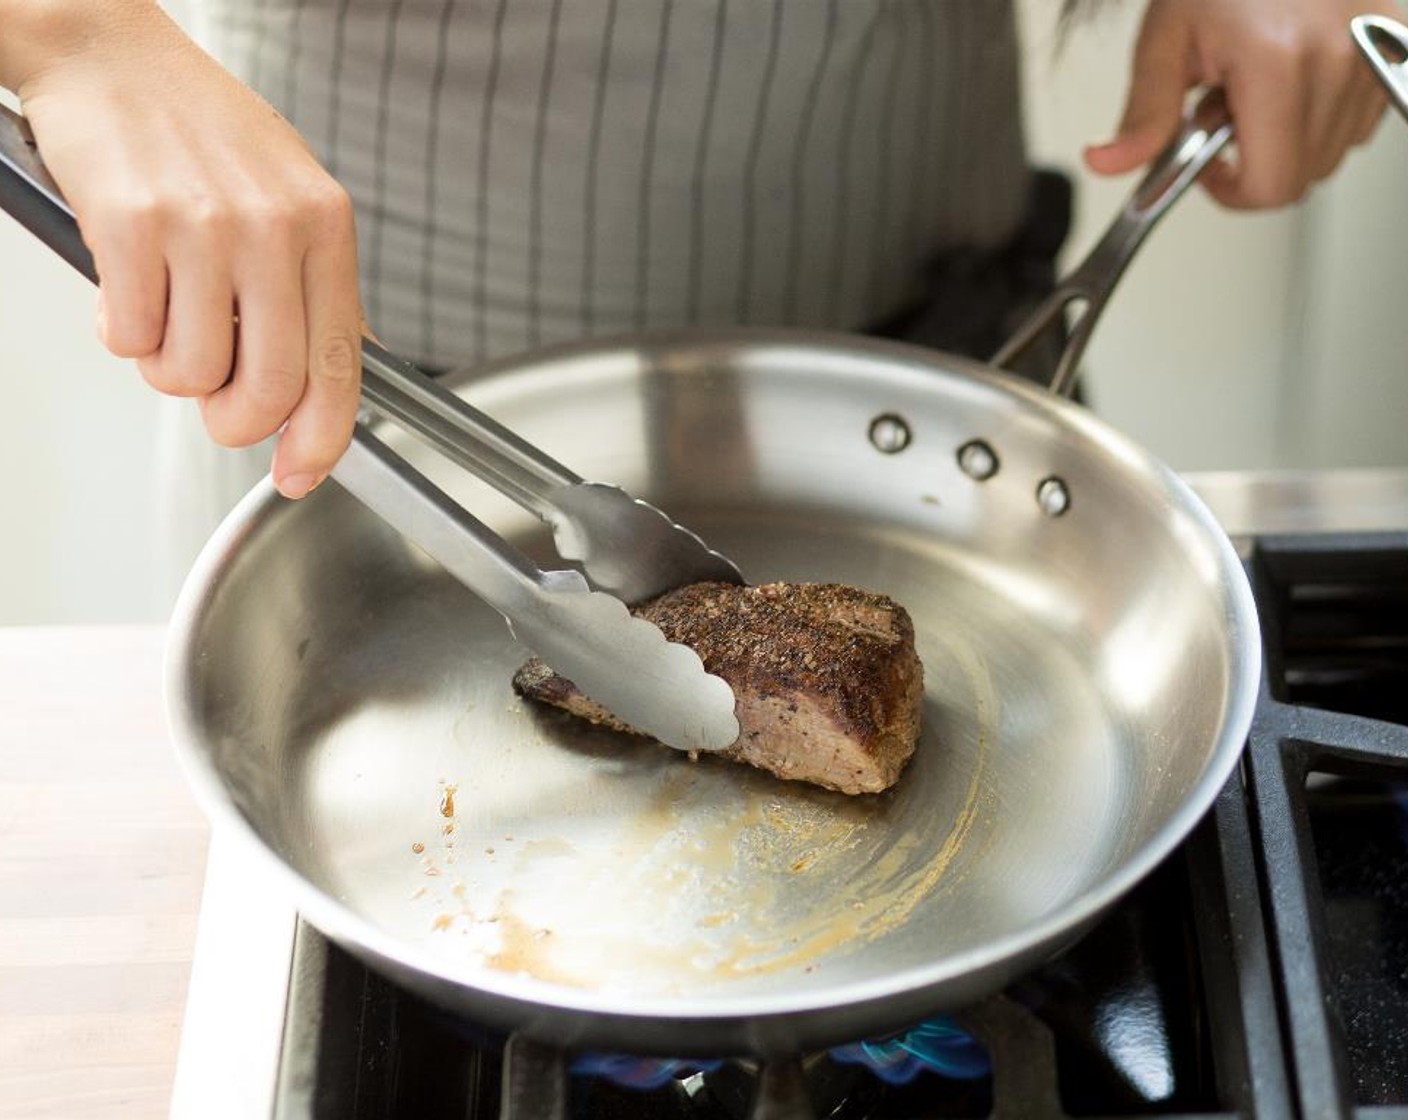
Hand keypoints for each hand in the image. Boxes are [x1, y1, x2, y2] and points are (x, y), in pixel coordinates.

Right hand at [11, 3, 361, 497]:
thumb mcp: (292, 198)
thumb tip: (334, 378)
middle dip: (234, 421)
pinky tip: (127, 287)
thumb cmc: (202, 131)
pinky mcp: (132, 224)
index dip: (321, 439)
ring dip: (169, 368)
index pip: (340, 365)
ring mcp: (204, 225)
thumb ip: (317, 287)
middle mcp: (274, 227)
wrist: (111, 51)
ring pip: (190, 373)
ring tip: (166, 311)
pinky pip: (130, 338)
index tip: (300, 473)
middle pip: (267, 388)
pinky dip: (121, 333)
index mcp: (325, 227)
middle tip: (214, 402)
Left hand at [1083, 0, 1395, 208]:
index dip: (1231, 192)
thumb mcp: (1166, 38)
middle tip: (1224, 110)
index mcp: (1278, 61)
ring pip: (1332, 152)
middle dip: (1256, 162)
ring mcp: (1377, 49)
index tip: (1206, 167)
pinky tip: (1292, 74)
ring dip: (1289, 138)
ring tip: (1257, 84)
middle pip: (1302, 176)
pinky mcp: (1397, 42)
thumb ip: (1142, 113)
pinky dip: (1323, 115)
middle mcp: (1340, 57)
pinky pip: (1360, 119)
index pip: (1271, 185)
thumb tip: (1106, 164)